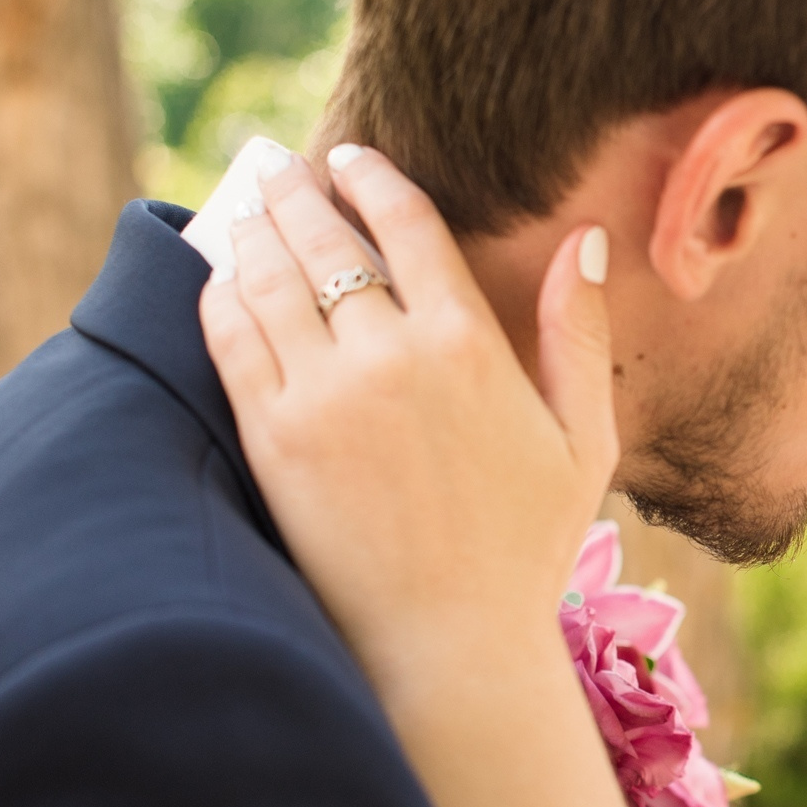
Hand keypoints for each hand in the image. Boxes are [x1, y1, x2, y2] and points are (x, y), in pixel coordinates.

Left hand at [198, 146, 616, 692]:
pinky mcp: (270, 438)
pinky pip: (230, 338)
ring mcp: (322, 395)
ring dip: (255, 230)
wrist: (448, 646)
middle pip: (327, 239)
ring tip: (247, 210)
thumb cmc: (526, 550)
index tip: (351, 160)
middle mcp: (390, 356)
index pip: (408, 224)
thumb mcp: (585, 441)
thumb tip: (586, 239)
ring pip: (270, 278)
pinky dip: (220, 295)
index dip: (372, 178)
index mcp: (470, 346)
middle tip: (279, 167)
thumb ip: (582, 334)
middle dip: (298, 191)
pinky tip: (222, 280)